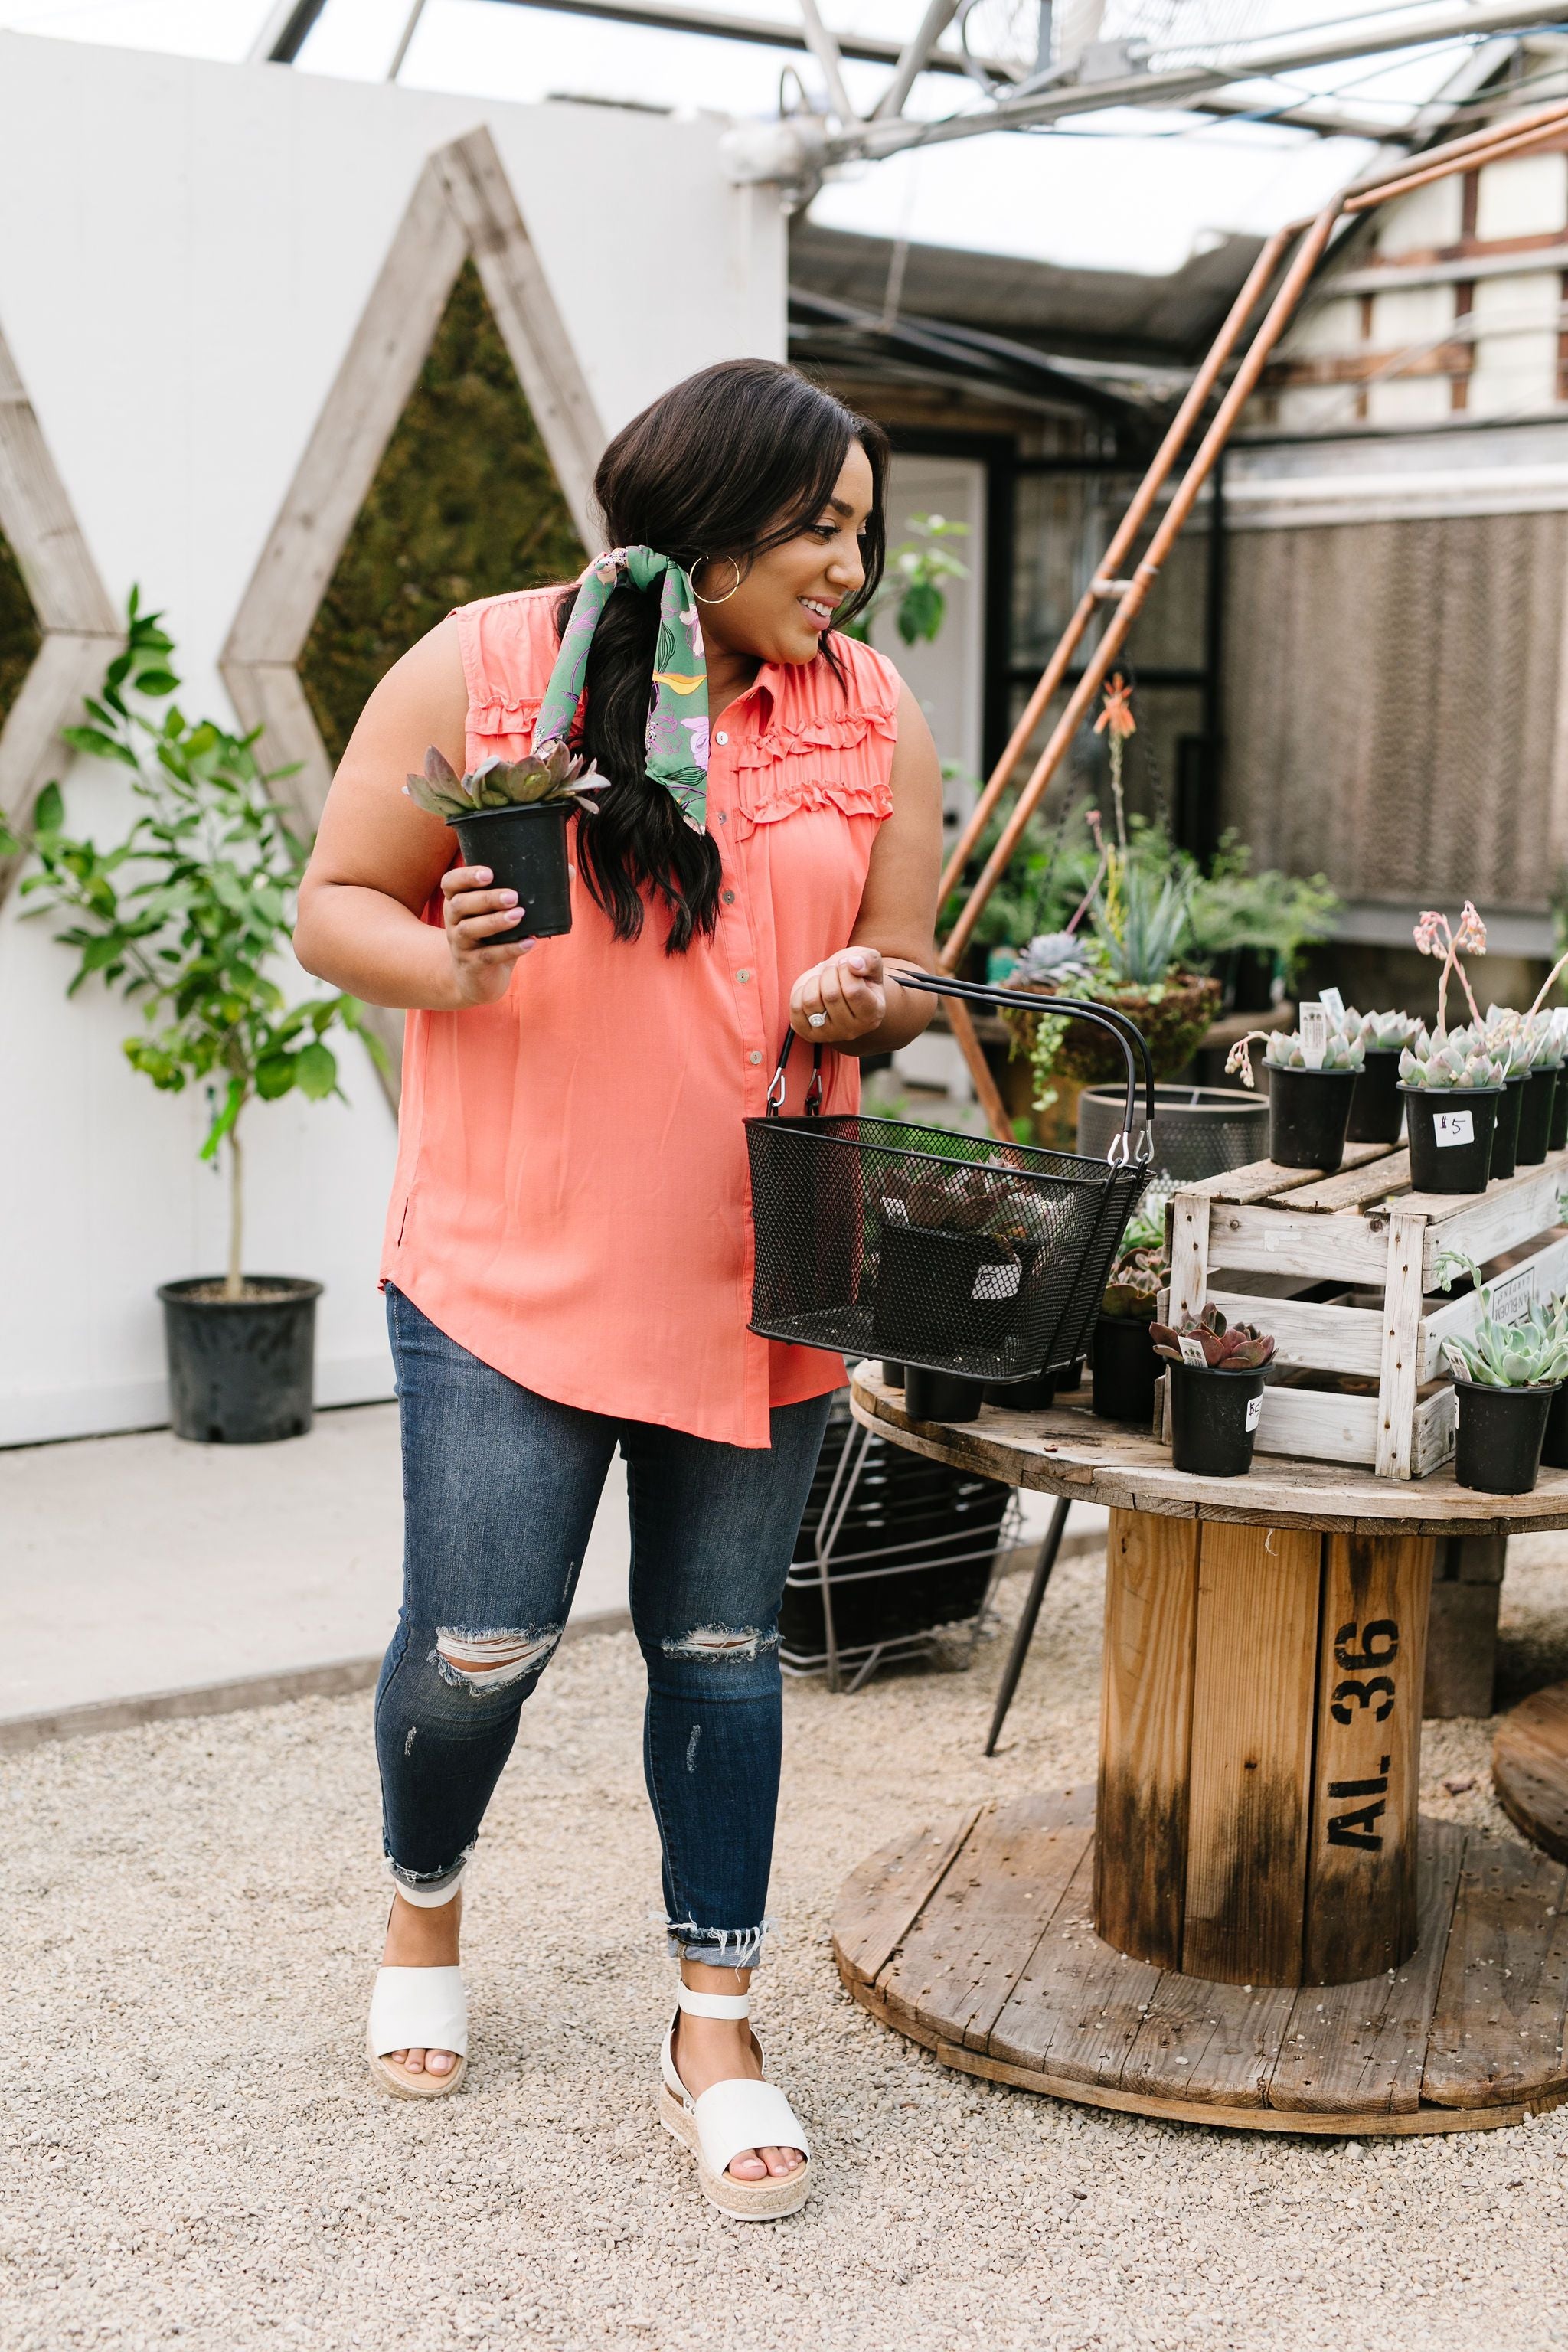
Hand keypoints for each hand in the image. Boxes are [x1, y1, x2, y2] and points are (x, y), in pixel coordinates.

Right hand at [440, 865, 539, 1005]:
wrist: (477, 980)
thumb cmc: (493, 938)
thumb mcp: (504, 915)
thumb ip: (529, 895)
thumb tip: (568, 871)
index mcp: (458, 901)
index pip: (450, 883)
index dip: (465, 875)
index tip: (489, 873)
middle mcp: (453, 921)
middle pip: (460, 904)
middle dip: (486, 898)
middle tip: (513, 896)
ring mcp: (460, 944)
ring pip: (469, 929)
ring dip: (495, 921)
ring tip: (519, 915)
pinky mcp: (472, 966)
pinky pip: (488, 956)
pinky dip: (510, 949)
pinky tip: (529, 943)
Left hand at [789, 947, 886, 1044]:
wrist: (837, 985)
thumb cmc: (855, 973)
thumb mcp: (869, 961)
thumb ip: (869, 960)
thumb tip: (853, 964)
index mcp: (873, 1015)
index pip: (853, 991)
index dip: (845, 969)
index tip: (846, 963)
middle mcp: (853, 1031)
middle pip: (831, 995)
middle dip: (829, 973)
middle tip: (833, 971)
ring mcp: (829, 1035)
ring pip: (811, 1001)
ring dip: (814, 981)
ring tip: (822, 980)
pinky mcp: (808, 1033)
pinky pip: (796, 1008)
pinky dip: (800, 992)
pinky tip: (812, 991)